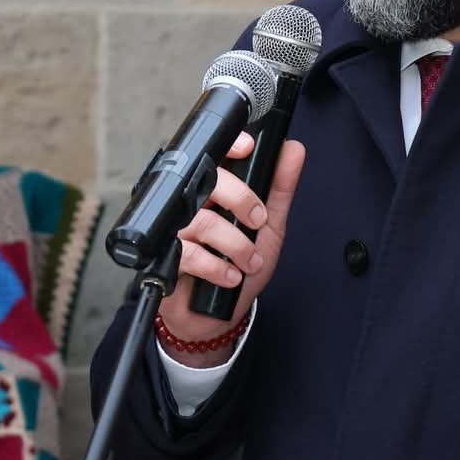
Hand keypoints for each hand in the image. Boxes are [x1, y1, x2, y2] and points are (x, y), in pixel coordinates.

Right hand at [156, 132, 305, 366]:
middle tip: (257, 221)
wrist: (217, 314)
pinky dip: (217, 267)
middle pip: (206, 182)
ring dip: (235, 245)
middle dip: (240, 199)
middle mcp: (189, 205)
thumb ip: (279, 188)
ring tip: (248, 262)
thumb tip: (294, 149)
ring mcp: (174, 230)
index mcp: (212, 190)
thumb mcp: (269, 226)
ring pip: (201, 220)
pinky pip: (188, 253)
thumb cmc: (239, 265)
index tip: (248, 147)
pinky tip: (229, 277)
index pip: (214, 155)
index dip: (229, 145)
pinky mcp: (164, 258)